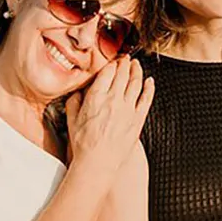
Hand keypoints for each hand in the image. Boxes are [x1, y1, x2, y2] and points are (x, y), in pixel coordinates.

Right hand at [65, 56, 153, 171]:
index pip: (107, 71)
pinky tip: (150, 81)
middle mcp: (114, 100)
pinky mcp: (138, 120)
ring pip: (135, 82)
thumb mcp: (71, 119)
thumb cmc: (83, 144)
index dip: (111, 63)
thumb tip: (79, 91)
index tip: (112, 60)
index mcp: (96, 97)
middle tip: (125, 57)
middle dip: (124, 62)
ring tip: (136, 64)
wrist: (98, 163)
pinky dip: (149, 88)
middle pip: (122, 73)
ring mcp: (128, 109)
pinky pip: (146, 99)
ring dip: (136, 70)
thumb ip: (75, 101)